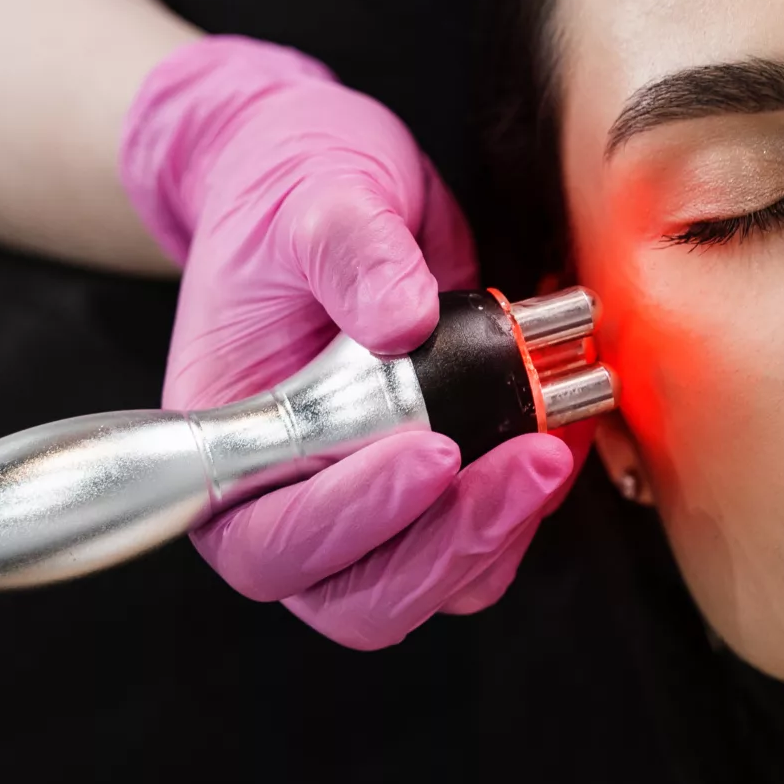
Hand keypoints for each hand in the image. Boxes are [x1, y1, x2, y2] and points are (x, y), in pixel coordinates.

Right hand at [120, 34, 576, 647]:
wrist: (324, 189)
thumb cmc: (292, 199)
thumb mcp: (318, 198)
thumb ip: (354, 253)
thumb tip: (401, 318)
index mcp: (225, 447)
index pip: (269, 537)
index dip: (350, 517)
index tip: (430, 449)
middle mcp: (280, 498)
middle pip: (355, 594)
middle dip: (447, 540)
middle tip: (526, 460)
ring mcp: (354, 507)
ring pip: (423, 586)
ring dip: (494, 533)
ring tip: (551, 448)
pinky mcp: (422, 499)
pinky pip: (474, 552)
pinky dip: (521, 512)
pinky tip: (557, 443)